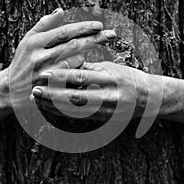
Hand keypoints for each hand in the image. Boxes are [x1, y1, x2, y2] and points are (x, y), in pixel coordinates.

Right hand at [9, 9, 116, 108]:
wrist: (11, 89)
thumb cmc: (23, 61)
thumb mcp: (28, 40)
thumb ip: (45, 24)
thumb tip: (61, 9)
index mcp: (36, 42)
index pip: (64, 31)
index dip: (83, 27)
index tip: (100, 25)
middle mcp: (41, 56)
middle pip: (74, 45)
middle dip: (95, 39)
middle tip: (112, 35)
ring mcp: (46, 73)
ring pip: (75, 61)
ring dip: (87, 56)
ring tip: (93, 52)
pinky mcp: (51, 87)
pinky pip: (73, 78)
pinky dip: (83, 71)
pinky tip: (91, 69)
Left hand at [32, 61, 150, 121]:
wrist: (149, 98)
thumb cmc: (128, 77)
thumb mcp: (110, 68)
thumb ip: (89, 67)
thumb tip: (64, 63)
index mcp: (111, 78)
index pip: (82, 76)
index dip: (62, 76)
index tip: (44, 73)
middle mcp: (109, 96)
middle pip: (75, 97)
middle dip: (53, 95)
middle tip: (34, 91)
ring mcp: (107, 111)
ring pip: (75, 111)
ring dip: (54, 106)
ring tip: (37, 101)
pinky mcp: (105, 120)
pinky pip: (80, 118)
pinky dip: (64, 113)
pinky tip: (51, 109)